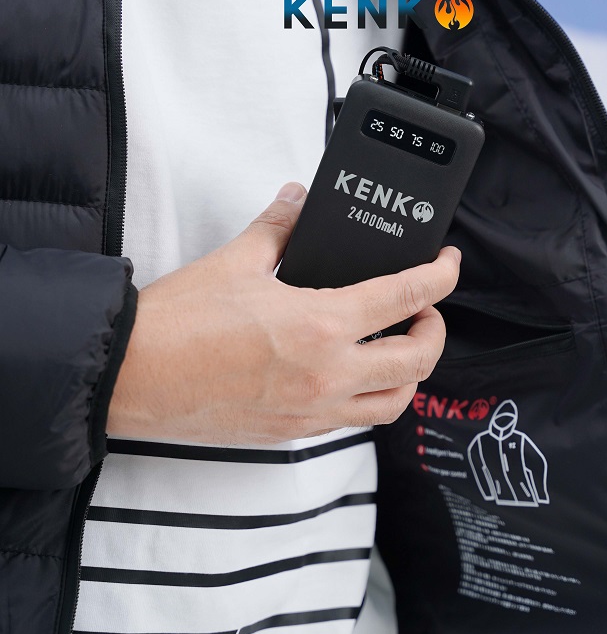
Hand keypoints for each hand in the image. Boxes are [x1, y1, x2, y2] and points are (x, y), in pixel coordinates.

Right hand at [107, 182, 460, 444]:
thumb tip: (295, 201)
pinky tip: (354, 374)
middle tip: (424, 311)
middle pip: (417, 361)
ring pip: (394, 403)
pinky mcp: (293, 432)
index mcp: (320, 325)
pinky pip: (354, 421)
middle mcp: (327, 375)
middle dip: (435, 332)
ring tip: (399, 348)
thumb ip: (278, 227)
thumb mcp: (235, 261)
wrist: (132, 379)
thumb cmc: (177, 324)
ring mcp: (313, 411)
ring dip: (410, 374)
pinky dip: (371, 397)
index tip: (448, 265)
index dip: (440, 277)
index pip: (405, 297)